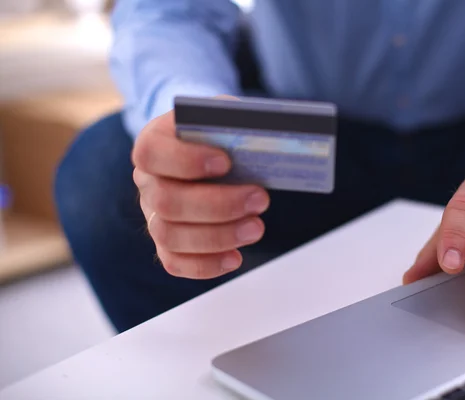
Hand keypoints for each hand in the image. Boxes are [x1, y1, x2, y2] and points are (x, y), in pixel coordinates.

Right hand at [132, 107, 269, 278]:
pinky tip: (235, 258)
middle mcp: (147, 181)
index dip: (185, 160)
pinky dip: (206, 265)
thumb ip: (235, 122)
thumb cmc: (220, 135)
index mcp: (154, 142)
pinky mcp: (167, 242)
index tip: (226, 162)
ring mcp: (153, 214)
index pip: (151, 153)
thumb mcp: (226, 117)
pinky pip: (175, 262)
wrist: (214, 153)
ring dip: (218, 236)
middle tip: (260, 200)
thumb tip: (261, 135)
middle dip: (218, 205)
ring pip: (170, 235)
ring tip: (256, 228)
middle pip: (166, 201)